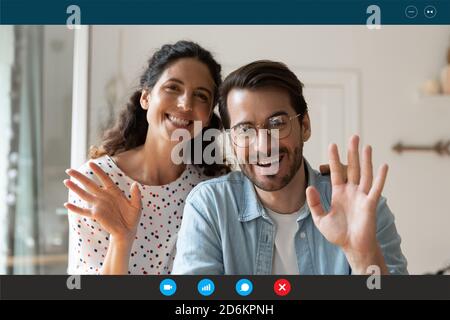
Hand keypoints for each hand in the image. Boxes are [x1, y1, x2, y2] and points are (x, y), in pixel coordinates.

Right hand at [64, 162, 141, 243]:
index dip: (98, 171)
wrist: (127, 231)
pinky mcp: (96, 214)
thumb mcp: (137, 205)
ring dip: (75, 188)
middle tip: (69, 170)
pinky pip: (84, 211)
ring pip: (84, 195)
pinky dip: (75, 208)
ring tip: (66, 181)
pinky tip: (66, 205)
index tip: (90, 163)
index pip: (104, 179)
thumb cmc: (132, 217)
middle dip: (80, 177)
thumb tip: (135, 184)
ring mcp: (98, 205)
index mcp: (114, 192)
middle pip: (90, 184)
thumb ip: (136, 195)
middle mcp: (104, 196)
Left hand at [306, 135, 387, 272]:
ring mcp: (362, 196)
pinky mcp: (370, 203)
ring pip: (364, 174)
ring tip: (366, 145)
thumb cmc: (338, 234)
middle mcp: (351, 191)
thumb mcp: (320, 218)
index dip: (334, 158)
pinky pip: (376, 188)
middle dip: (352, 152)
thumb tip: (309, 187)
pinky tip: (383, 165)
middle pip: (352, 168)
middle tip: (353, 136)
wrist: (352, 247)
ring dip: (366, 160)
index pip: (336, 171)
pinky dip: (381, 177)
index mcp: (339, 193)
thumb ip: (314, 203)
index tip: (333, 144)